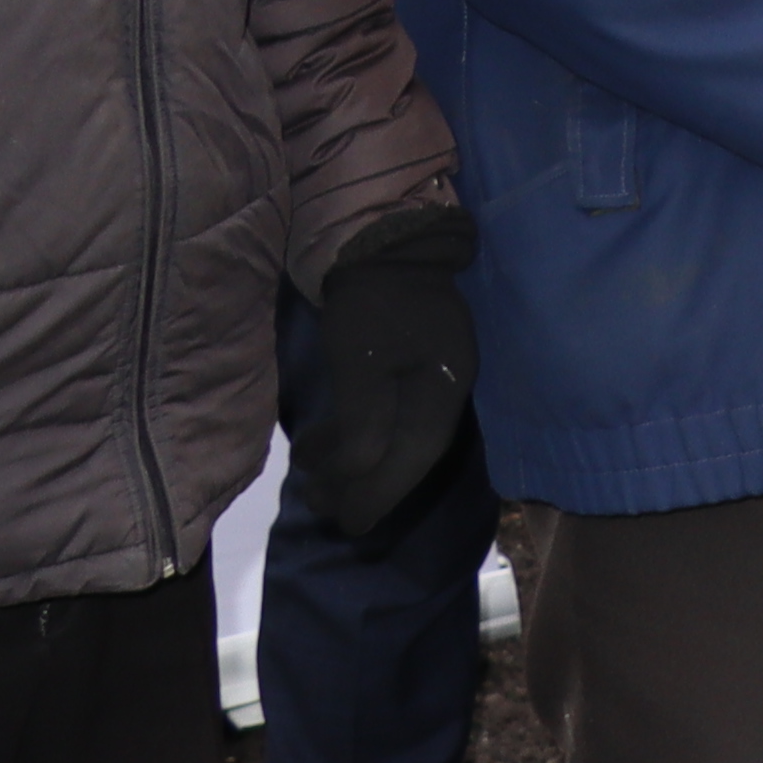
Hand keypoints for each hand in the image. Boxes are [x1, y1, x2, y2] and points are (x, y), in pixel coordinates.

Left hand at [287, 215, 478, 539]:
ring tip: (314, 483)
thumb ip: (364, 418)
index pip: (417, 456)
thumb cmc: (371, 300)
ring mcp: (434, 372)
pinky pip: (392, 416)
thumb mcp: (361, 358)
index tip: (348, 524)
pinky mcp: (414, 361)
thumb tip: (358, 471)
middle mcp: (447, 386)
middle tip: (322, 509)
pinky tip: (327, 440)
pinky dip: (360, 438)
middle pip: (412, 453)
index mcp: (445, 387)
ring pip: (401, 437)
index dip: (382, 493)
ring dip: (359, 466)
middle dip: (368, 487)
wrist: (383, 238)